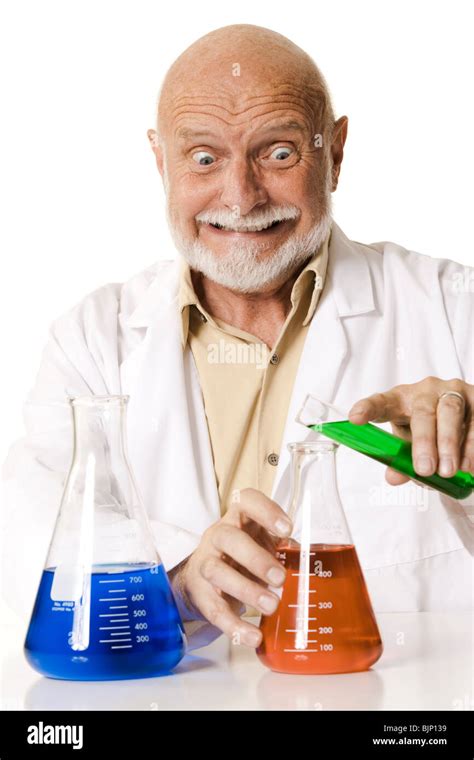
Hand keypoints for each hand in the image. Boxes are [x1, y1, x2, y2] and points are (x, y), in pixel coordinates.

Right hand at [173, 488, 291, 646]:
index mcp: (238, 518)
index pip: (246, 501)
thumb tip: (312, 561)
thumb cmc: (243, 554)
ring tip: (271, 605)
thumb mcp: (262, 542)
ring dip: (246, 590)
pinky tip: (253, 636)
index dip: (266, 512)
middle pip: (229, 539)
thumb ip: (284, 547)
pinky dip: (234, 626)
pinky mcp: (201, 593)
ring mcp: (206, 563)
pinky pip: (214, 610)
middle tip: (280, 577)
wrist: (204, 576)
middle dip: (255, 558)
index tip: (286, 529)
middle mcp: (218, 536)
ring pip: (217, 572)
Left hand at [348, 377, 472, 485]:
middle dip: (424, 442)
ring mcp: (454, 392)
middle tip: (424, 469)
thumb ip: (401, 461)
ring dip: (450, 444)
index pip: (381, 402)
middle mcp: (427, 390)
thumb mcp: (412, 442)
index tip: (355, 418)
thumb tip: (394, 478)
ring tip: (449, 472)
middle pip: (423, 411)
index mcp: (402, 399)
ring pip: (451, 413)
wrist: (464, 412)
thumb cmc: (429, 427)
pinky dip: (471, 447)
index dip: (367, 408)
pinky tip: (468, 467)